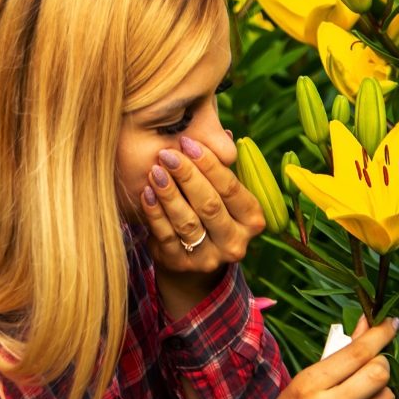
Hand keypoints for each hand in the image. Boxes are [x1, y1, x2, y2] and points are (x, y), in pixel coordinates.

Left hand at [141, 135, 265, 313]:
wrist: (193, 260)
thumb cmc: (211, 214)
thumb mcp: (222, 194)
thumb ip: (221, 167)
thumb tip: (223, 134)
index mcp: (252, 219)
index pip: (230, 187)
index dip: (209, 163)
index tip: (187, 142)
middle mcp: (235, 242)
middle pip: (210, 204)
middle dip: (187, 176)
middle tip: (167, 154)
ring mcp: (209, 257)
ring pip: (188, 221)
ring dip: (169, 193)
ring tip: (155, 171)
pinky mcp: (181, 264)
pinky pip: (166, 235)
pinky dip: (155, 213)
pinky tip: (146, 193)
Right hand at [245, 317, 398, 398]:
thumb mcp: (301, 384)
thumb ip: (335, 357)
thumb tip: (366, 326)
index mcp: (307, 385)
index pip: (356, 353)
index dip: (380, 334)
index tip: (391, 323)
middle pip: (378, 373)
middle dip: (382, 364)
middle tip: (376, 365)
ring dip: (381, 394)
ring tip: (364, 398)